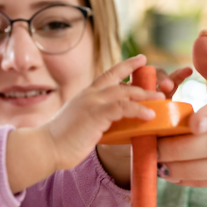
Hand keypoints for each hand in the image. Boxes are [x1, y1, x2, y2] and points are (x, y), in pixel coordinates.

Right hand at [5, 55, 161, 192]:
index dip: (125, 66)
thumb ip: (96, 118)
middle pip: (119, 80)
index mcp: (85, 96)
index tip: (140, 59)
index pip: (107, 75)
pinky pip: (123, 107)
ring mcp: (91, 103)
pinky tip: (150, 115)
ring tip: (161, 99)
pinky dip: (138, 110)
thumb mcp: (81, 123)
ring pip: (124, 92)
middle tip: (160, 81)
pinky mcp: (95, 114)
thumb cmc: (61, 141)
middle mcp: (88, 95)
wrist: (46, 147)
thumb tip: (114, 124)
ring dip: (145, 94)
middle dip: (141, 78)